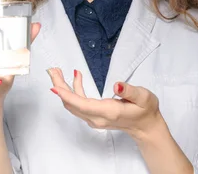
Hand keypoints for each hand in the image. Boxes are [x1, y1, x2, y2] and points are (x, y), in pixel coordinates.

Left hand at [47, 68, 162, 139]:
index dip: (67, 95)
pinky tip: (76, 78)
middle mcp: (97, 118)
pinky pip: (78, 104)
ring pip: (72, 104)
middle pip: (72, 104)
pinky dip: (73, 91)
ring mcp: (94, 119)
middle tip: (52, 71)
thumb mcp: (143, 97)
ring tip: (58, 72)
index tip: (55, 86)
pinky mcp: (93, 117)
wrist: (146, 126)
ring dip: (63, 88)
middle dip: (60, 87)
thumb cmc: (145, 110)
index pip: (82, 104)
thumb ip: (129, 91)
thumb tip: (117, 84)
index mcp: (108, 112)